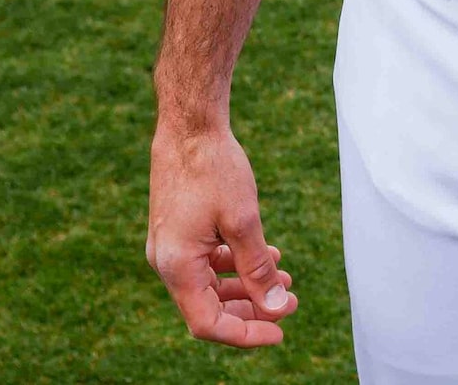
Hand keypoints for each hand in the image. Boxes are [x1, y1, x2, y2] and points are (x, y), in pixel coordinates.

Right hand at [147, 122, 296, 347]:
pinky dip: (235, 264)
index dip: (246, 333)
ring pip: (209, 284)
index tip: (280, 331)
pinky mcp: (178, 231)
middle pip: (208, 307)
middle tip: (290, 303)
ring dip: (246, 285)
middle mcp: (167, 262)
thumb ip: (257, 268)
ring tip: (284, 279)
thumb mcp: (243, 220)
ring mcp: (170, 247)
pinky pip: (206, 262)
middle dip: (251, 309)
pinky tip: (267, 255)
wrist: (190, 126)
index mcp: (177, 267)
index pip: (208, 323)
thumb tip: (275, 306)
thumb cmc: (214, 169)